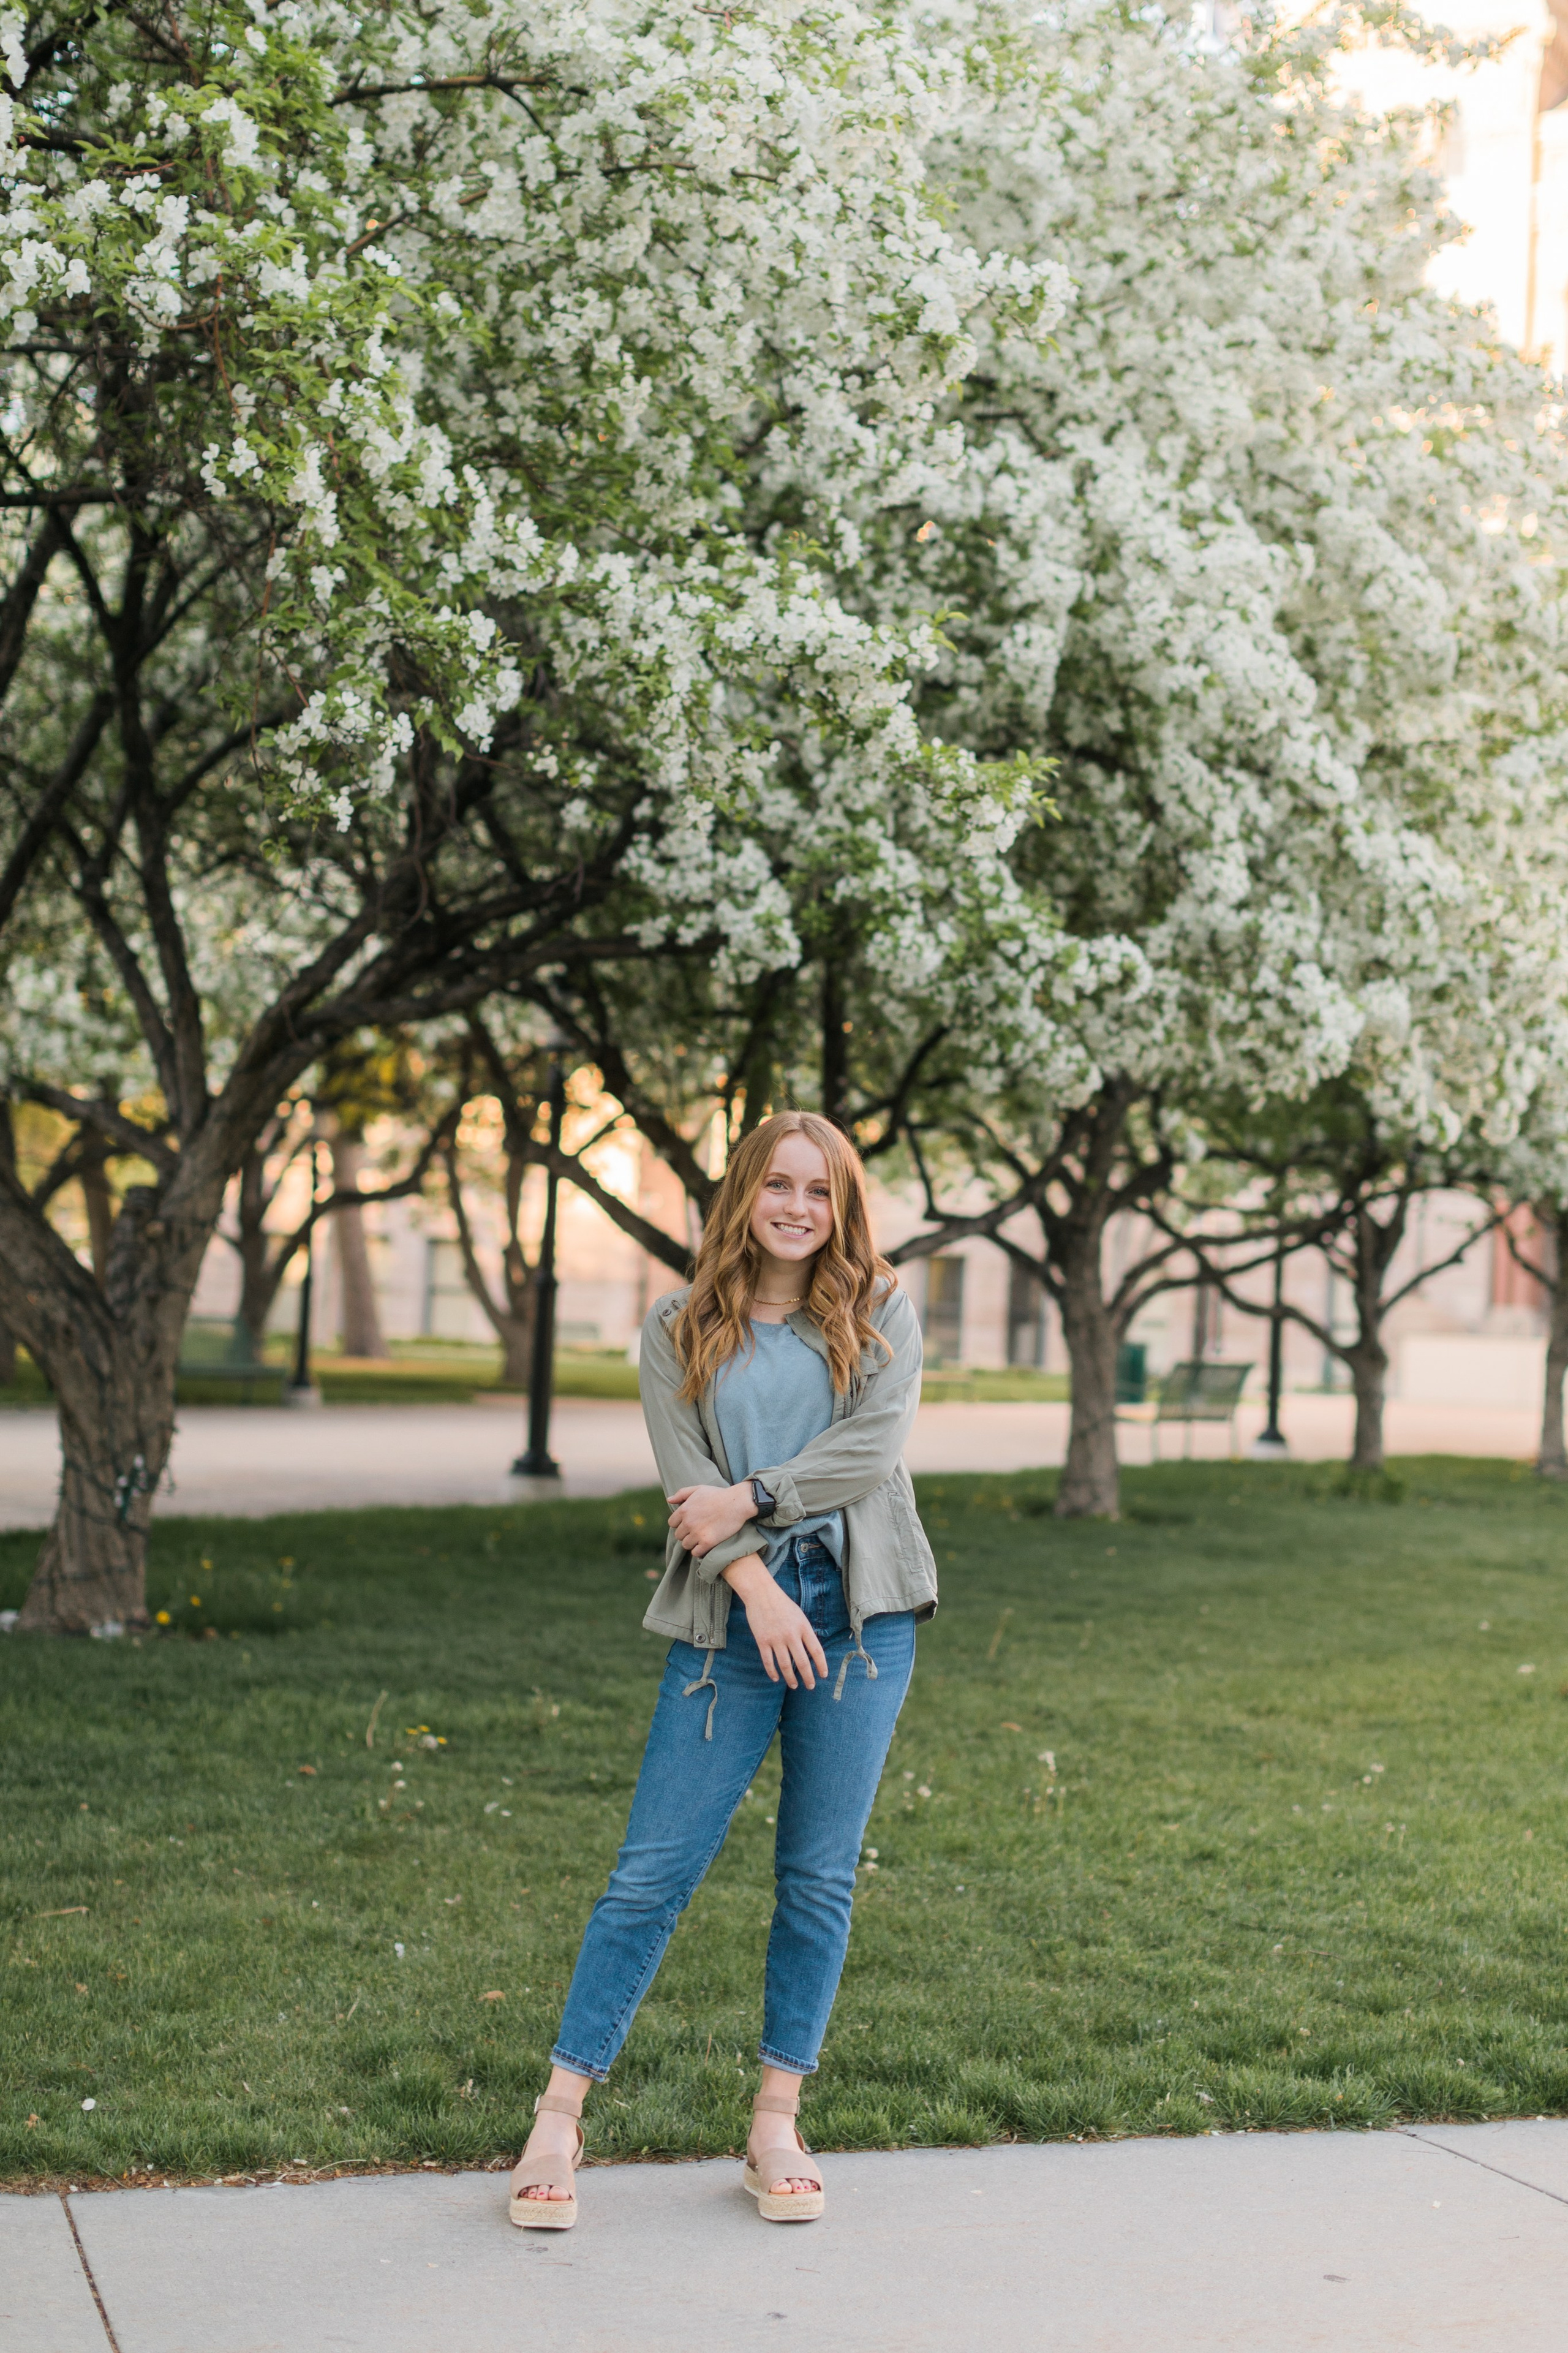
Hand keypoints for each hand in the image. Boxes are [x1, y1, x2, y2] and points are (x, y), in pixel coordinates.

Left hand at [667, 1480, 754, 1556]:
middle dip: (686, 1533)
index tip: (690, 1523)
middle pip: (679, 1535)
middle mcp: (688, 1523)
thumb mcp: (699, 1489)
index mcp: (684, 1510)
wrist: (737, 1502)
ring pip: (686, 1545)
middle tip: (698, 1530)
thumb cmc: (719, 1495)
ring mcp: (697, 1533)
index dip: (680, 1523)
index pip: (672, 1523)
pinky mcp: (707, 1542)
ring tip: (702, 1537)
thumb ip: (682, 1493)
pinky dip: (699, 1550)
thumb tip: (668, 1500)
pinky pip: (696, 1552)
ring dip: (692, 1542)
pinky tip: (706, 1544)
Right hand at [721, 1554, 828, 1689]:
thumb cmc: (782, 1604)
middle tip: (810, 1686)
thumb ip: (805, 1632)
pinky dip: (772, 1672)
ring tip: (794, 1685)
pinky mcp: (762, 1641)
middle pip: (802, 1662)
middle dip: (808, 1677)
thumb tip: (811, 1651)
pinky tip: (776, 1678)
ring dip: (791, 1678)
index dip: (821, 1665)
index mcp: (803, 1627)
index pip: (817, 1650)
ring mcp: (776, 1639)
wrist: (761, 1594)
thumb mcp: (799, 1615)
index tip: (823, 1675)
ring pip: (785, 1665)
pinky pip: (768, 1661)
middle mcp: (791, 1634)